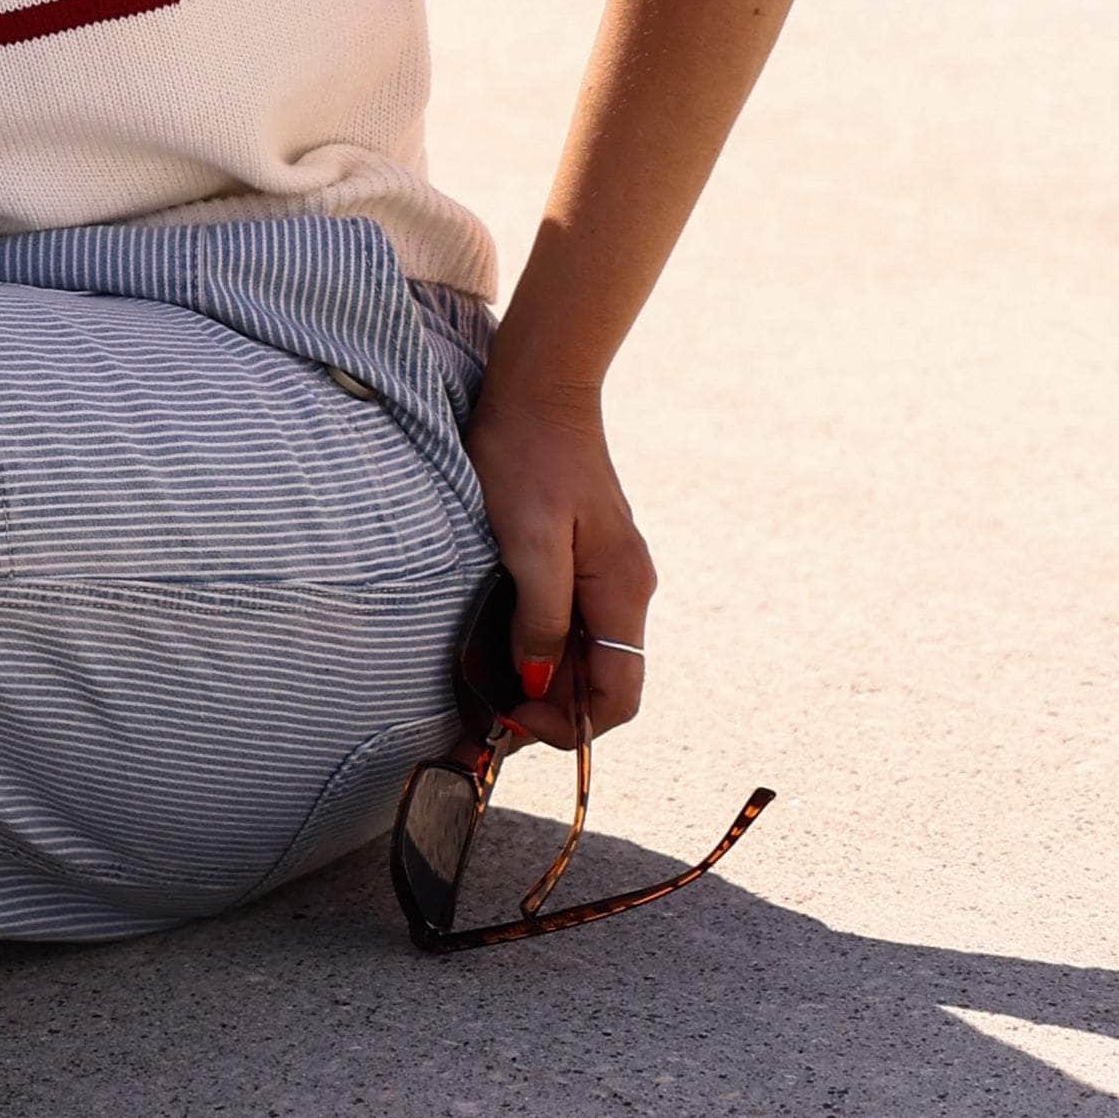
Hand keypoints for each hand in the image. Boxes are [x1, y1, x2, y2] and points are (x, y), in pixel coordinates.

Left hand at [463, 379, 653, 749]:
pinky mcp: (588, 560)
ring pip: (587, 655)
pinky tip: (504, 645)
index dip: (571, 724)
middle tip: (491, 715)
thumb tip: (539, 679)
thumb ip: (541, 617)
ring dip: (546, 681)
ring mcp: (610, 574)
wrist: (539, 392)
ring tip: (490, 687)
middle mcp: (628, 590)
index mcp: (623, 591)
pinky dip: (544, 647)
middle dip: (553, 708)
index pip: (620, 694)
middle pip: (603, 681)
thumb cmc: (528, 459)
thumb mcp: (528, 543)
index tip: (513, 720)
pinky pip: (575, 623)